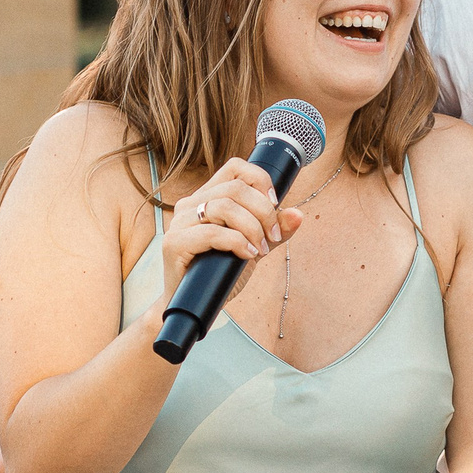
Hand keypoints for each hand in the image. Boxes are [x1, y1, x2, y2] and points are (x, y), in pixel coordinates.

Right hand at [160, 158, 306, 305]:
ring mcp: (180, 223)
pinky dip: (237, 242)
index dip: (260, 180)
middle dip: (263, 212)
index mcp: (207, 197)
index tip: (275, 204)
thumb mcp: (254, 246)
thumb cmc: (219, 273)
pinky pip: (212, 232)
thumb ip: (273, 230)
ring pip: (225, 207)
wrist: (194, 305)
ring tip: (260, 249)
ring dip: (252, 228)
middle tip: (274, 235)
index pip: (235, 168)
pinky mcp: (174, 243)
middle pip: (235, 189)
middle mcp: (190, 204)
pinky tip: (247, 255)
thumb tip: (298, 215)